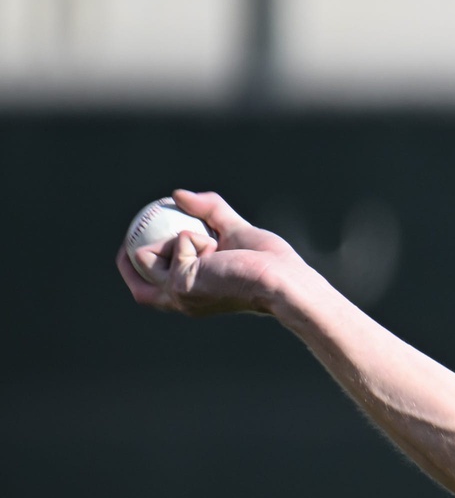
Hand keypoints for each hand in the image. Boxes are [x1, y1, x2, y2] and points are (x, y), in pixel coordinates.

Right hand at [115, 189, 305, 316]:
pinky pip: (175, 245)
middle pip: (140, 291)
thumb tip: (177, 194)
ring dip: (179, 239)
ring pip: (148, 258)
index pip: (155, 291)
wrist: (284, 279)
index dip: (139, 271)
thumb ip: (210, 210)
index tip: (136, 242)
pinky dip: (193, 238)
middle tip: (132, 232)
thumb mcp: (234, 230)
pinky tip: (217, 250)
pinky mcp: (181, 284)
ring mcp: (178, 295)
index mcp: (194, 296)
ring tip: (214, 247)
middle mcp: (182, 303)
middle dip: (127, 264)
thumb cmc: (270, 263)